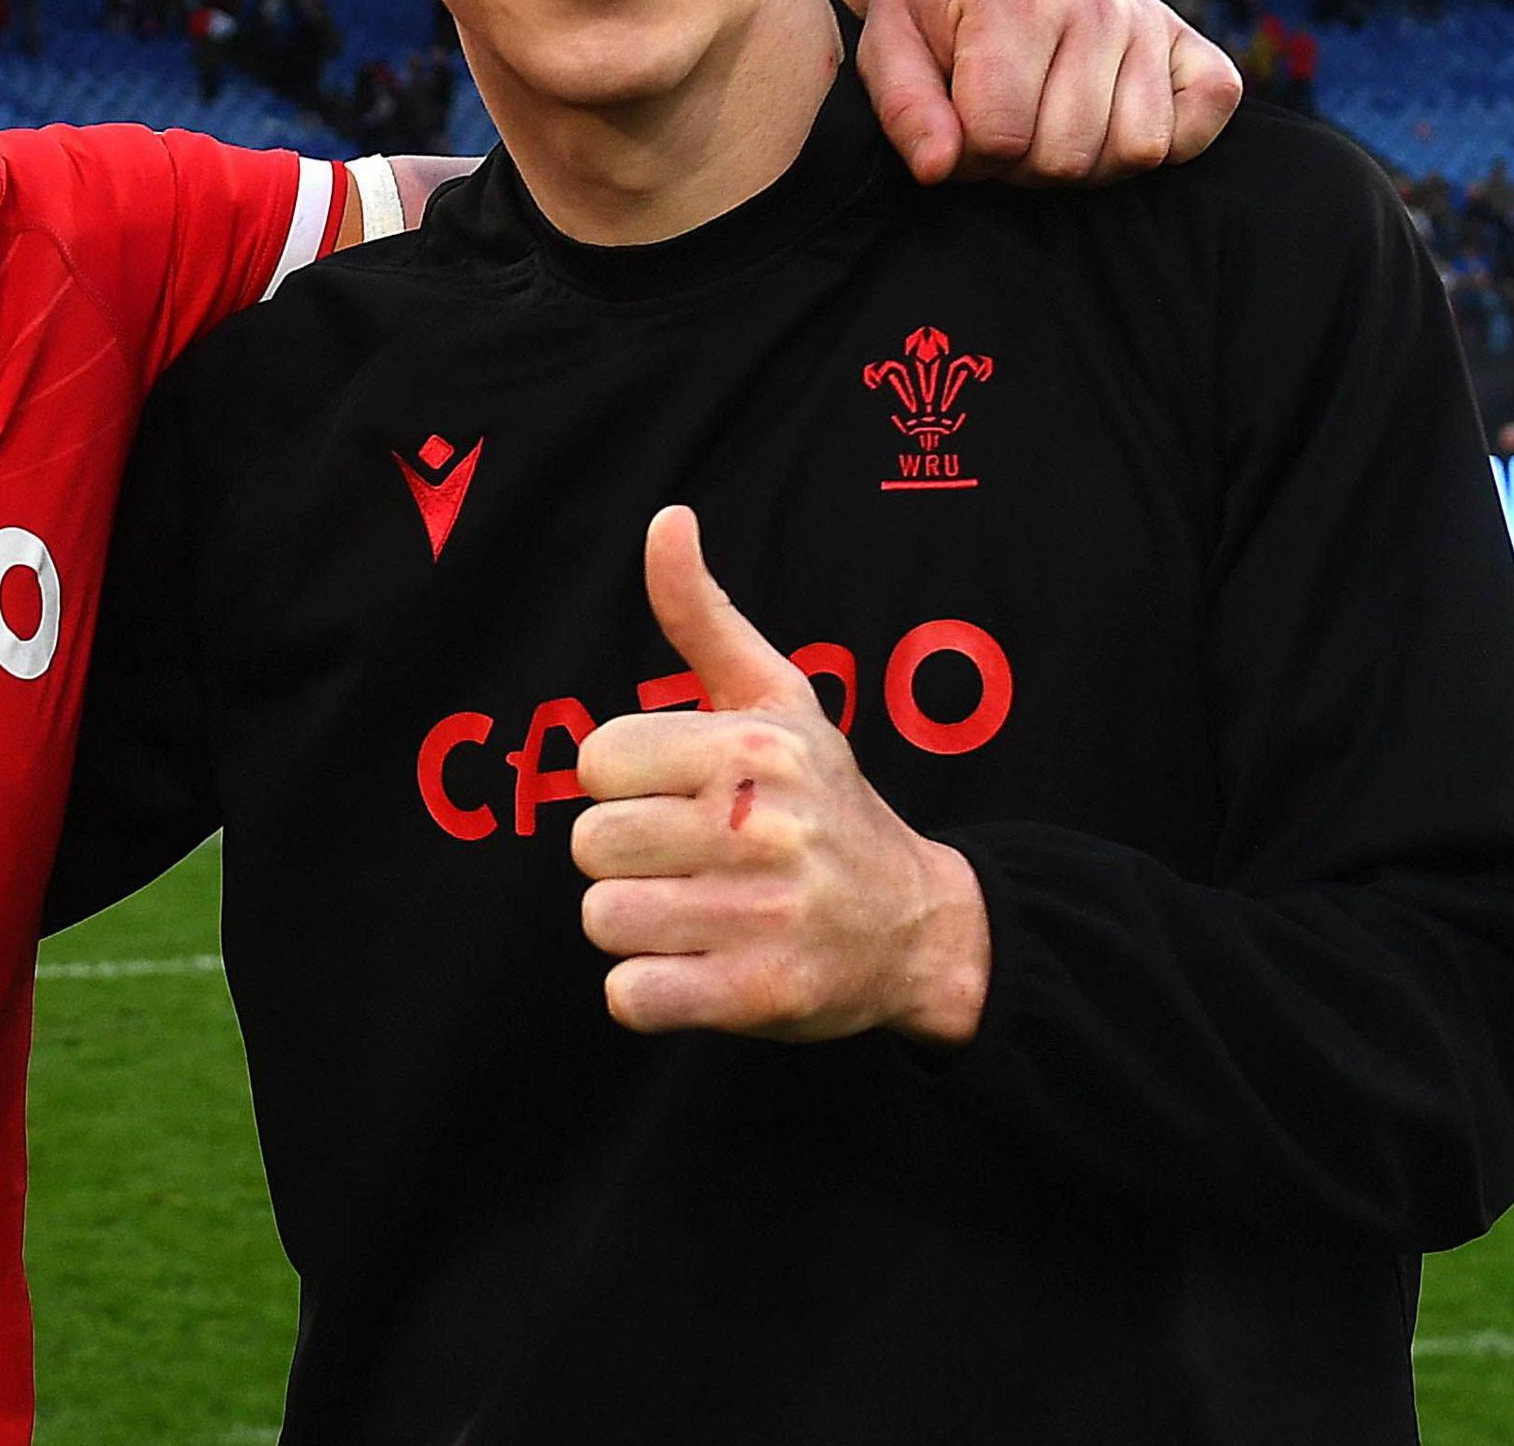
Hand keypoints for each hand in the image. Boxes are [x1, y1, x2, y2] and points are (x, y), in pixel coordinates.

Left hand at [570, 508, 990, 1045]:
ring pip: (603, 918)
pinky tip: (695, 967)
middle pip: (591, 843)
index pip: (597, 759)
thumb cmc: (826, 802)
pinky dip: (647, 991)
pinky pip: (631, 996)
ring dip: (635, 925)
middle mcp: (761, 825)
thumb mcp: (779, 698)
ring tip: (695, 912)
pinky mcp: (760, 994)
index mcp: (754, 747)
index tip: (677, 796)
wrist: (922, 926)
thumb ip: (705, 616)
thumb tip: (665, 518)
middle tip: (689, 861)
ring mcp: (764, 915)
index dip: (624, 784)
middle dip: (625, 857)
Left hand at [826, 0, 1241, 185]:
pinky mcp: (1188, 39)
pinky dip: (1164, 141)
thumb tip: (940, 169)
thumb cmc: (929, 7)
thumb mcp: (886, 47)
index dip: (965, 159)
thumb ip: (904, 111)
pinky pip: (1202, 120)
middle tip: (996, 125)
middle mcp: (1096, 2)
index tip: (949, 129)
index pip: (1000, 139)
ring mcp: (1147, 18)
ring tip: (1043, 122)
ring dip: (1083, 161)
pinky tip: (1107, 118)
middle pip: (1068, 156)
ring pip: (1135, 151)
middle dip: (1020, 164)